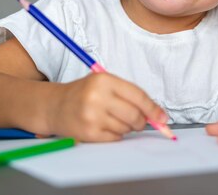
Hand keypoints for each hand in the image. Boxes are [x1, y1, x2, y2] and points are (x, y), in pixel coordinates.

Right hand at [47, 73, 167, 141]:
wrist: (54, 106)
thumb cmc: (84, 93)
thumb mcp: (105, 84)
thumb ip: (130, 95)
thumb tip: (158, 115)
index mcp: (103, 80)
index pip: (138, 95)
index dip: (153, 108)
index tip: (163, 117)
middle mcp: (97, 97)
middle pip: (134, 115)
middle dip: (142, 121)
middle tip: (139, 121)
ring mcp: (92, 116)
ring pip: (126, 128)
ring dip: (127, 127)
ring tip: (113, 119)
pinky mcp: (88, 133)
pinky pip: (115, 138)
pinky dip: (116, 134)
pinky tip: (104, 126)